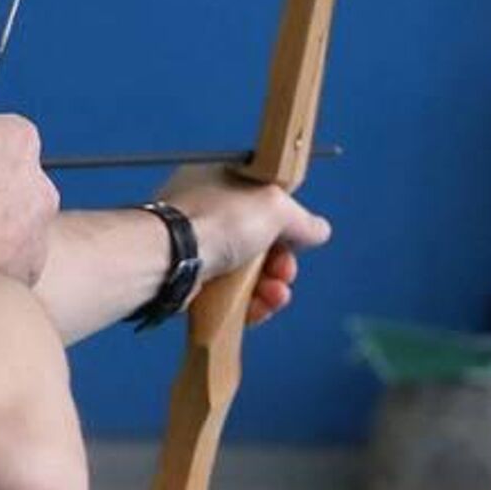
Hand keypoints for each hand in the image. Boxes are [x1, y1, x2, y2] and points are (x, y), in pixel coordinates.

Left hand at [157, 165, 331, 325]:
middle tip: (285, 274)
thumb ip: (301, 220)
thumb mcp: (273, 207)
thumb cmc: (220, 219)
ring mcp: (195, 248)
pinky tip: (259, 309)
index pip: (261, 200)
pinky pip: (227, 294)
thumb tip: (320, 230)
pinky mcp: (190, 281)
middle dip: (279, 263)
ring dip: (268, 287)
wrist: (170, 259)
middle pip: (257, 241)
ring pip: (244, 272)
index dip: (284, 223)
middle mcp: (205, 211)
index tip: (296, 240)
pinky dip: (247, 304)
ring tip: (275, 296)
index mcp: (219, 180)